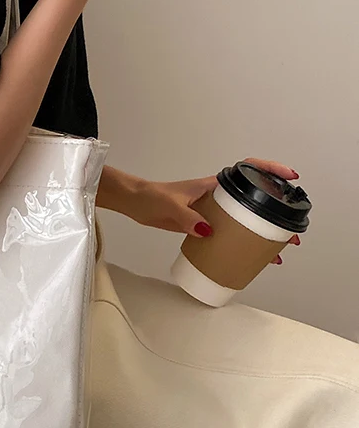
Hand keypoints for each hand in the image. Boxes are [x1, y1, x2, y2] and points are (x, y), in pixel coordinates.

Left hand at [99, 161, 302, 264]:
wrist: (135, 204)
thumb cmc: (151, 197)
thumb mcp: (170, 206)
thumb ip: (187, 218)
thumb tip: (207, 230)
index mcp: (214, 185)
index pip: (249, 169)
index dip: (271, 170)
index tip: (291, 178)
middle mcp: (218, 196)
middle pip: (255, 200)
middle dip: (276, 213)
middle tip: (289, 234)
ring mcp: (213, 210)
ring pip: (244, 218)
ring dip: (262, 232)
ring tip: (277, 251)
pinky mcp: (204, 224)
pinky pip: (229, 232)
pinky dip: (241, 243)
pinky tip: (248, 258)